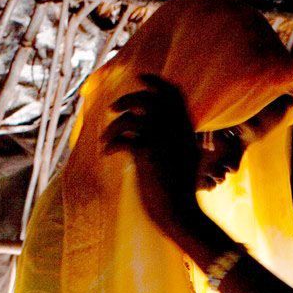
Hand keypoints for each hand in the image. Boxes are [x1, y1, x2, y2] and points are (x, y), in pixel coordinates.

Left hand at [102, 75, 203, 245]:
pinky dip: (110, 144)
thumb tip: (151, 130)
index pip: (173, 92)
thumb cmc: (181, 193)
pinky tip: (107, 154)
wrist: (181, 215)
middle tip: (113, 109)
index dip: (155, 81)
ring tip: (106, 139)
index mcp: (186, 128)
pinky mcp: (146, 153)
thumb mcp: (185, 159)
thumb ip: (173, 140)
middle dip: (128, 99)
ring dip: (113, 126)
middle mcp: (175, 129)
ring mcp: (161, 139)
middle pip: (148, 98)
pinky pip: (122, 137)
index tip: (140, 77)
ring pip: (131, 117)